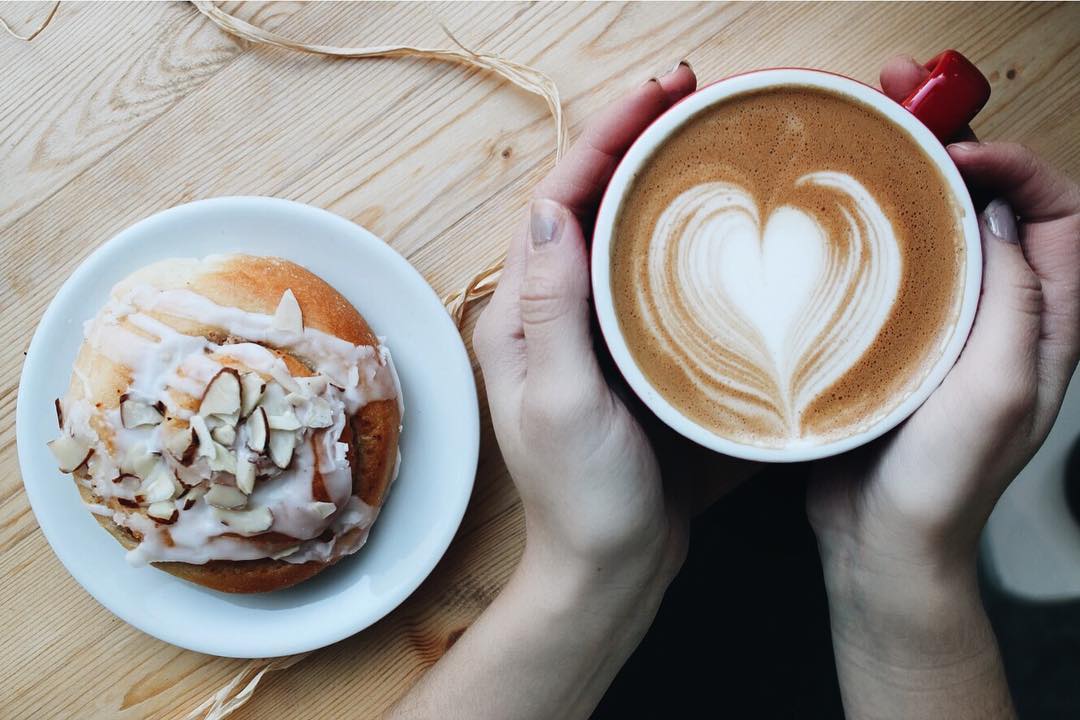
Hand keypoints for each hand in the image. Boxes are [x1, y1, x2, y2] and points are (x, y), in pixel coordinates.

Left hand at [392, 63, 748, 719]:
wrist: (614, 573)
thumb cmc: (583, 502)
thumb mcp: (561, 404)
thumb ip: (553, 311)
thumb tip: (554, 207)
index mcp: (524, 317)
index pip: (560, 201)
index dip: (605, 139)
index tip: (659, 96)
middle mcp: (557, 316)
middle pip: (594, 206)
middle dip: (639, 146)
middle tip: (698, 101)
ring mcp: (600, 337)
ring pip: (630, 240)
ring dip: (666, 186)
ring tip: (716, 143)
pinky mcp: (640, 361)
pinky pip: (662, 285)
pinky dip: (691, 246)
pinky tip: (730, 229)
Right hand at [807, 55, 1078, 718]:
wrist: (880, 544)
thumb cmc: (943, 484)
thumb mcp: (1000, 388)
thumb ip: (1016, 298)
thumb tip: (1001, 216)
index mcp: (1047, 324)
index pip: (1058, 213)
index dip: (1015, 168)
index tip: (956, 154)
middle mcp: (999, 316)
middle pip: (995, 207)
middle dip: (958, 146)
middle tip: (903, 102)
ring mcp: (941, 326)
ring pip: (936, 231)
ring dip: (907, 179)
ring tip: (863, 132)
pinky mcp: (890, 339)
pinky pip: (887, 268)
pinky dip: (866, 230)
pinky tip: (831, 211)